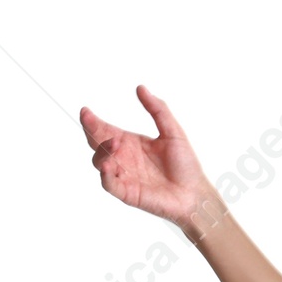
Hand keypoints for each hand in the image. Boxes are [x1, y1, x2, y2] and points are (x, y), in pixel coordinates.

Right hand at [78, 85, 218, 232]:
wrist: (196, 194)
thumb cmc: (186, 165)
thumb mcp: (172, 132)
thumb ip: (157, 110)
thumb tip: (140, 88)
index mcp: (130, 143)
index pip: (104, 130)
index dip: (93, 121)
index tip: (85, 111)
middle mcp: (123, 158)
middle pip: (97, 143)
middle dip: (92, 132)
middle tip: (91, 121)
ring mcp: (124, 176)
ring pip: (99, 162)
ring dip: (102, 152)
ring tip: (115, 144)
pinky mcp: (127, 193)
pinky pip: (109, 184)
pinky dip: (105, 175)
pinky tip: (108, 166)